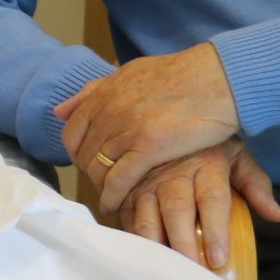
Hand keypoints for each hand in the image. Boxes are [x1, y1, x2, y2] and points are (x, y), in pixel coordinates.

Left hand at [56, 44, 240, 211]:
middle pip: (84, 153)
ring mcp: (127, 129)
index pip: (72, 131)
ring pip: (98, 168)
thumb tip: (61, 110)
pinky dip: (112, 196)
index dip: (77, 151)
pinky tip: (114, 205)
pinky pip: (118, 180)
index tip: (88, 162)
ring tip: (110, 196)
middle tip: (102, 184)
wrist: (219, 78)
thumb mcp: (132, 73)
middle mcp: (109, 110)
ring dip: (101, 186)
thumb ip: (96, 90)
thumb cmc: (184, 76)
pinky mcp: (148, 147)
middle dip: (90, 172)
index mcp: (105, 93)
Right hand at [114, 138, 279, 271]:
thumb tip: (277, 216)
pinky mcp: (126, 191)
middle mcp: (174, 173)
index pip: (212, 199)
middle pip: (176, 210)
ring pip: (146, 216)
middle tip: (192, 273)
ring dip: (155, 246)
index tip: (219, 259)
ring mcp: (146, 181)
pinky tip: (144, 260)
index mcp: (206, 164)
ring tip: (165, 272)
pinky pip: (127, 218)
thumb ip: (255, 185)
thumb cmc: (208, 147)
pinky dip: (135, 241)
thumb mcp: (236, 157)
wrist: (165, 120)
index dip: (215, 230)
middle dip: (183, 243)